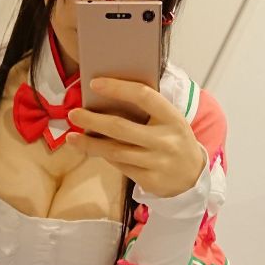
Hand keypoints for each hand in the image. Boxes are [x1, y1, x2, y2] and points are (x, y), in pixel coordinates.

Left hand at [66, 78, 205, 197]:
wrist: (193, 176)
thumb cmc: (174, 139)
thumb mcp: (170, 120)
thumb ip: (147, 110)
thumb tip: (106, 98)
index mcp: (172, 118)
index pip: (143, 96)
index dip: (118, 88)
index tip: (94, 83)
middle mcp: (165, 140)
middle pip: (121, 128)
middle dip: (93, 120)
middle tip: (74, 114)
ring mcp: (157, 162)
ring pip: (115, 152)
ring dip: (90, 144)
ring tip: (72, 138)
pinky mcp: (150, 180)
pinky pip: (120, 166)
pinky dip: (104, 156)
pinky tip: (91, 149)